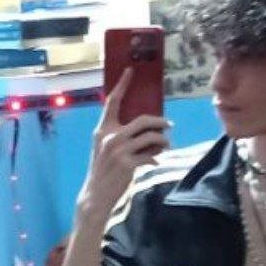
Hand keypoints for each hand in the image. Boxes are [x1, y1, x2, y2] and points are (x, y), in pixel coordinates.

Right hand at [79, 69, 170, 217]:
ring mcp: (119, 151)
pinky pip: (150, 156)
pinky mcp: (128, 165)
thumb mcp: (105, 150)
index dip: (123, 85)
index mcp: (102, 130)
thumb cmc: (102, 172)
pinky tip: (156, 161)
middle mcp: (110, 137)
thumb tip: (147, 133)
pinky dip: (155, 157)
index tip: (131, 71)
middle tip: (169, 124)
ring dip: (162, 141)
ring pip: (150, 138)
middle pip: (142, 120)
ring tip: (166, 144)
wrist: (96, 195)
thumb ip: (120, 138)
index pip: (113, 102)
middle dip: (159, 121)